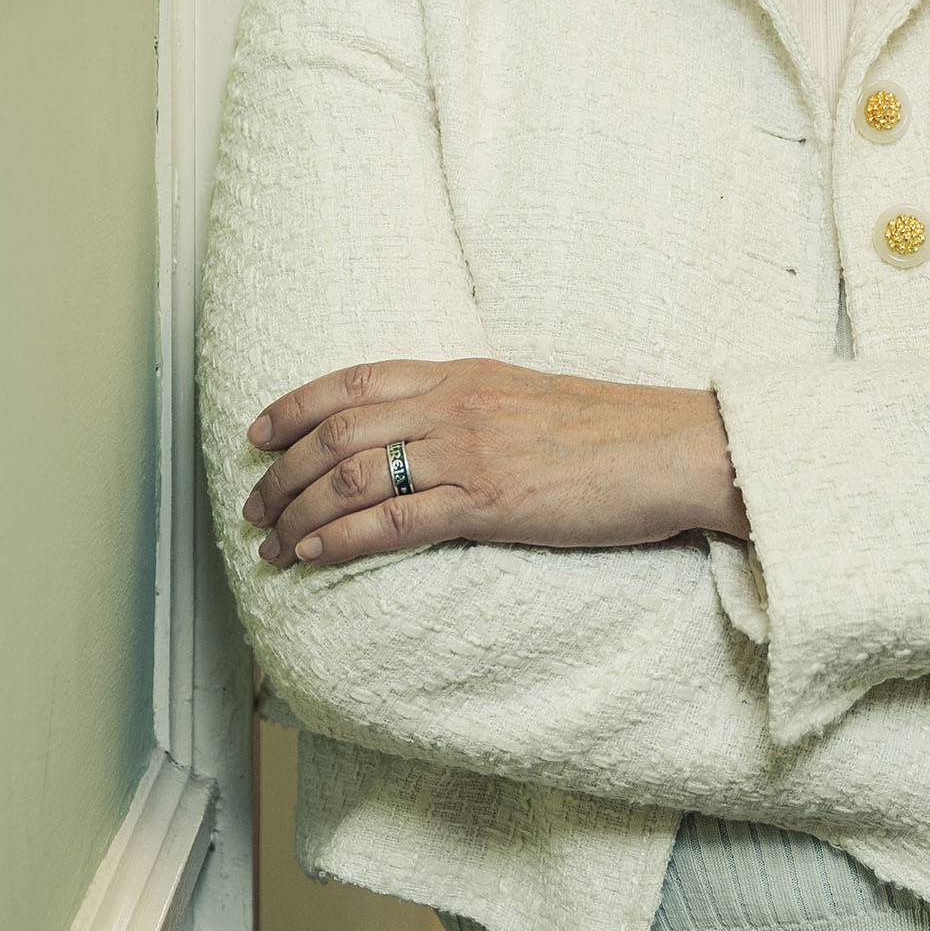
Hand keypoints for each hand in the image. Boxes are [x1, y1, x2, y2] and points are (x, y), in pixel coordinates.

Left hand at [240, 358, 744, 568]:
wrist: (678, 449)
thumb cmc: (618, 433)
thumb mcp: (533, 401)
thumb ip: (478, 410)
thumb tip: (434, 437)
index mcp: (467, 374)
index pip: (356, 378)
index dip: (294, 404)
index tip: (257, 431)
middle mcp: (458, 404)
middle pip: (338, 429)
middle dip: (280, 470)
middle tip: (250, 505)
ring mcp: (471, 450)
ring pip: (354, 475)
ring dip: (297, 510)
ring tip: (269, 542)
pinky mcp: (491, 500)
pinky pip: (395, 522)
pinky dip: (341, 539)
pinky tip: (311, 556)